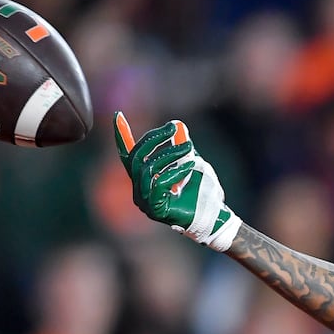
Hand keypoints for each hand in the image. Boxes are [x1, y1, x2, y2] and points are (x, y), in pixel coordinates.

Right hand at [113, 112, 240, 250]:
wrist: (215, 218)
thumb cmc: (204, 193)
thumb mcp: (192, 162)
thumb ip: (182, 146)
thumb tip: (178, 125)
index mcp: (145, 180)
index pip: (128, 155)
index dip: (122, 136)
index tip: (119, 116)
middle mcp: (140, 191)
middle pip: (137, 157)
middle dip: (154, 139)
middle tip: (172, 128)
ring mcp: (145, 202)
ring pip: (148, 169)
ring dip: (169, 154)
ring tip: (188, 147)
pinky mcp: (155, 210)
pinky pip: (159, 183)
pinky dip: (175, 171)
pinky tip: (190, 165)